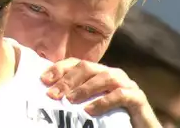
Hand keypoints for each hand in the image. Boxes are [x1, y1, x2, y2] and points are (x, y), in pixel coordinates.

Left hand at [41, 58, 161, 127]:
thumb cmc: (112, 117)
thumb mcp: (89, 104)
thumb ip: (74, 97)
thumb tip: (49, 95)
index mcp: (99, 73)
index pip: (76, 63)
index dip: (59, 69)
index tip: (43, 80)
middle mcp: (112, 73)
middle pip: (87, 68)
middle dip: (67, 80)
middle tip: (53, 94)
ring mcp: (126, 83)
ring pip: (104, 77)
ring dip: (84, 89)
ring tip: (69, 101)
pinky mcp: (137, 97)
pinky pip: (120, 95)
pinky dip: (103, 101)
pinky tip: (89, 110)